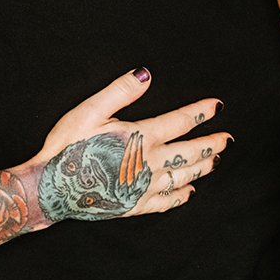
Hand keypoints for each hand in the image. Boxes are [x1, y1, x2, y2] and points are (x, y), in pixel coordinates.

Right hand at [28, 69, 227, 221]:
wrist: (52, 186)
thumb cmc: (68, 145)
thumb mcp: (89, 110)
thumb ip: (120, 91)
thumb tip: (146, 74)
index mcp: (141, 137)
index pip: (180, 122)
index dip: (201, 111)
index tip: (218, 105)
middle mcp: (149, 164)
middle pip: (189, 153)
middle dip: (211, 144)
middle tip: (228, 139)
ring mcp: (144, 188)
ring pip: (183, 177)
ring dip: (202, 167)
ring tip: (215, 160)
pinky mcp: (135, 206)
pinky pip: (167, 202)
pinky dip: (182, 196)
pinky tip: (189, 192)